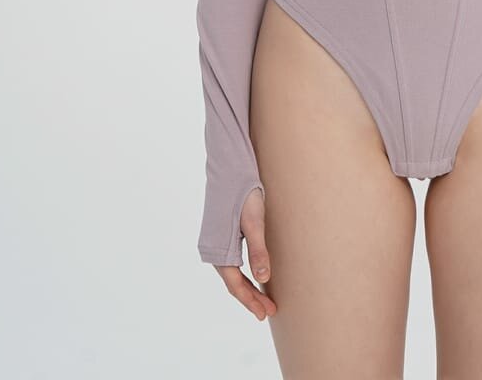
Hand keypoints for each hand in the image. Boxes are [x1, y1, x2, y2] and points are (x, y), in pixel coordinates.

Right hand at [214, 187, 276, 320]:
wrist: (228, 167)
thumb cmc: (244, 192)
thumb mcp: (254, 221)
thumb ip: (258, 251)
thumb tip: (264, 280)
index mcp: (219, 250)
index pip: (236, 285)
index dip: (251, 301)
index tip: (266, 313)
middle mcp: (213, 250)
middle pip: (233, 282)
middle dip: (250, 298)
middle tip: (269, 311)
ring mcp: (214, 243)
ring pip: (232, 273)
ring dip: (247, 287)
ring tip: (263, 299)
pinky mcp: (219, 235)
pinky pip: (230, 262)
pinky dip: (242, 273)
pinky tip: (253, 276)